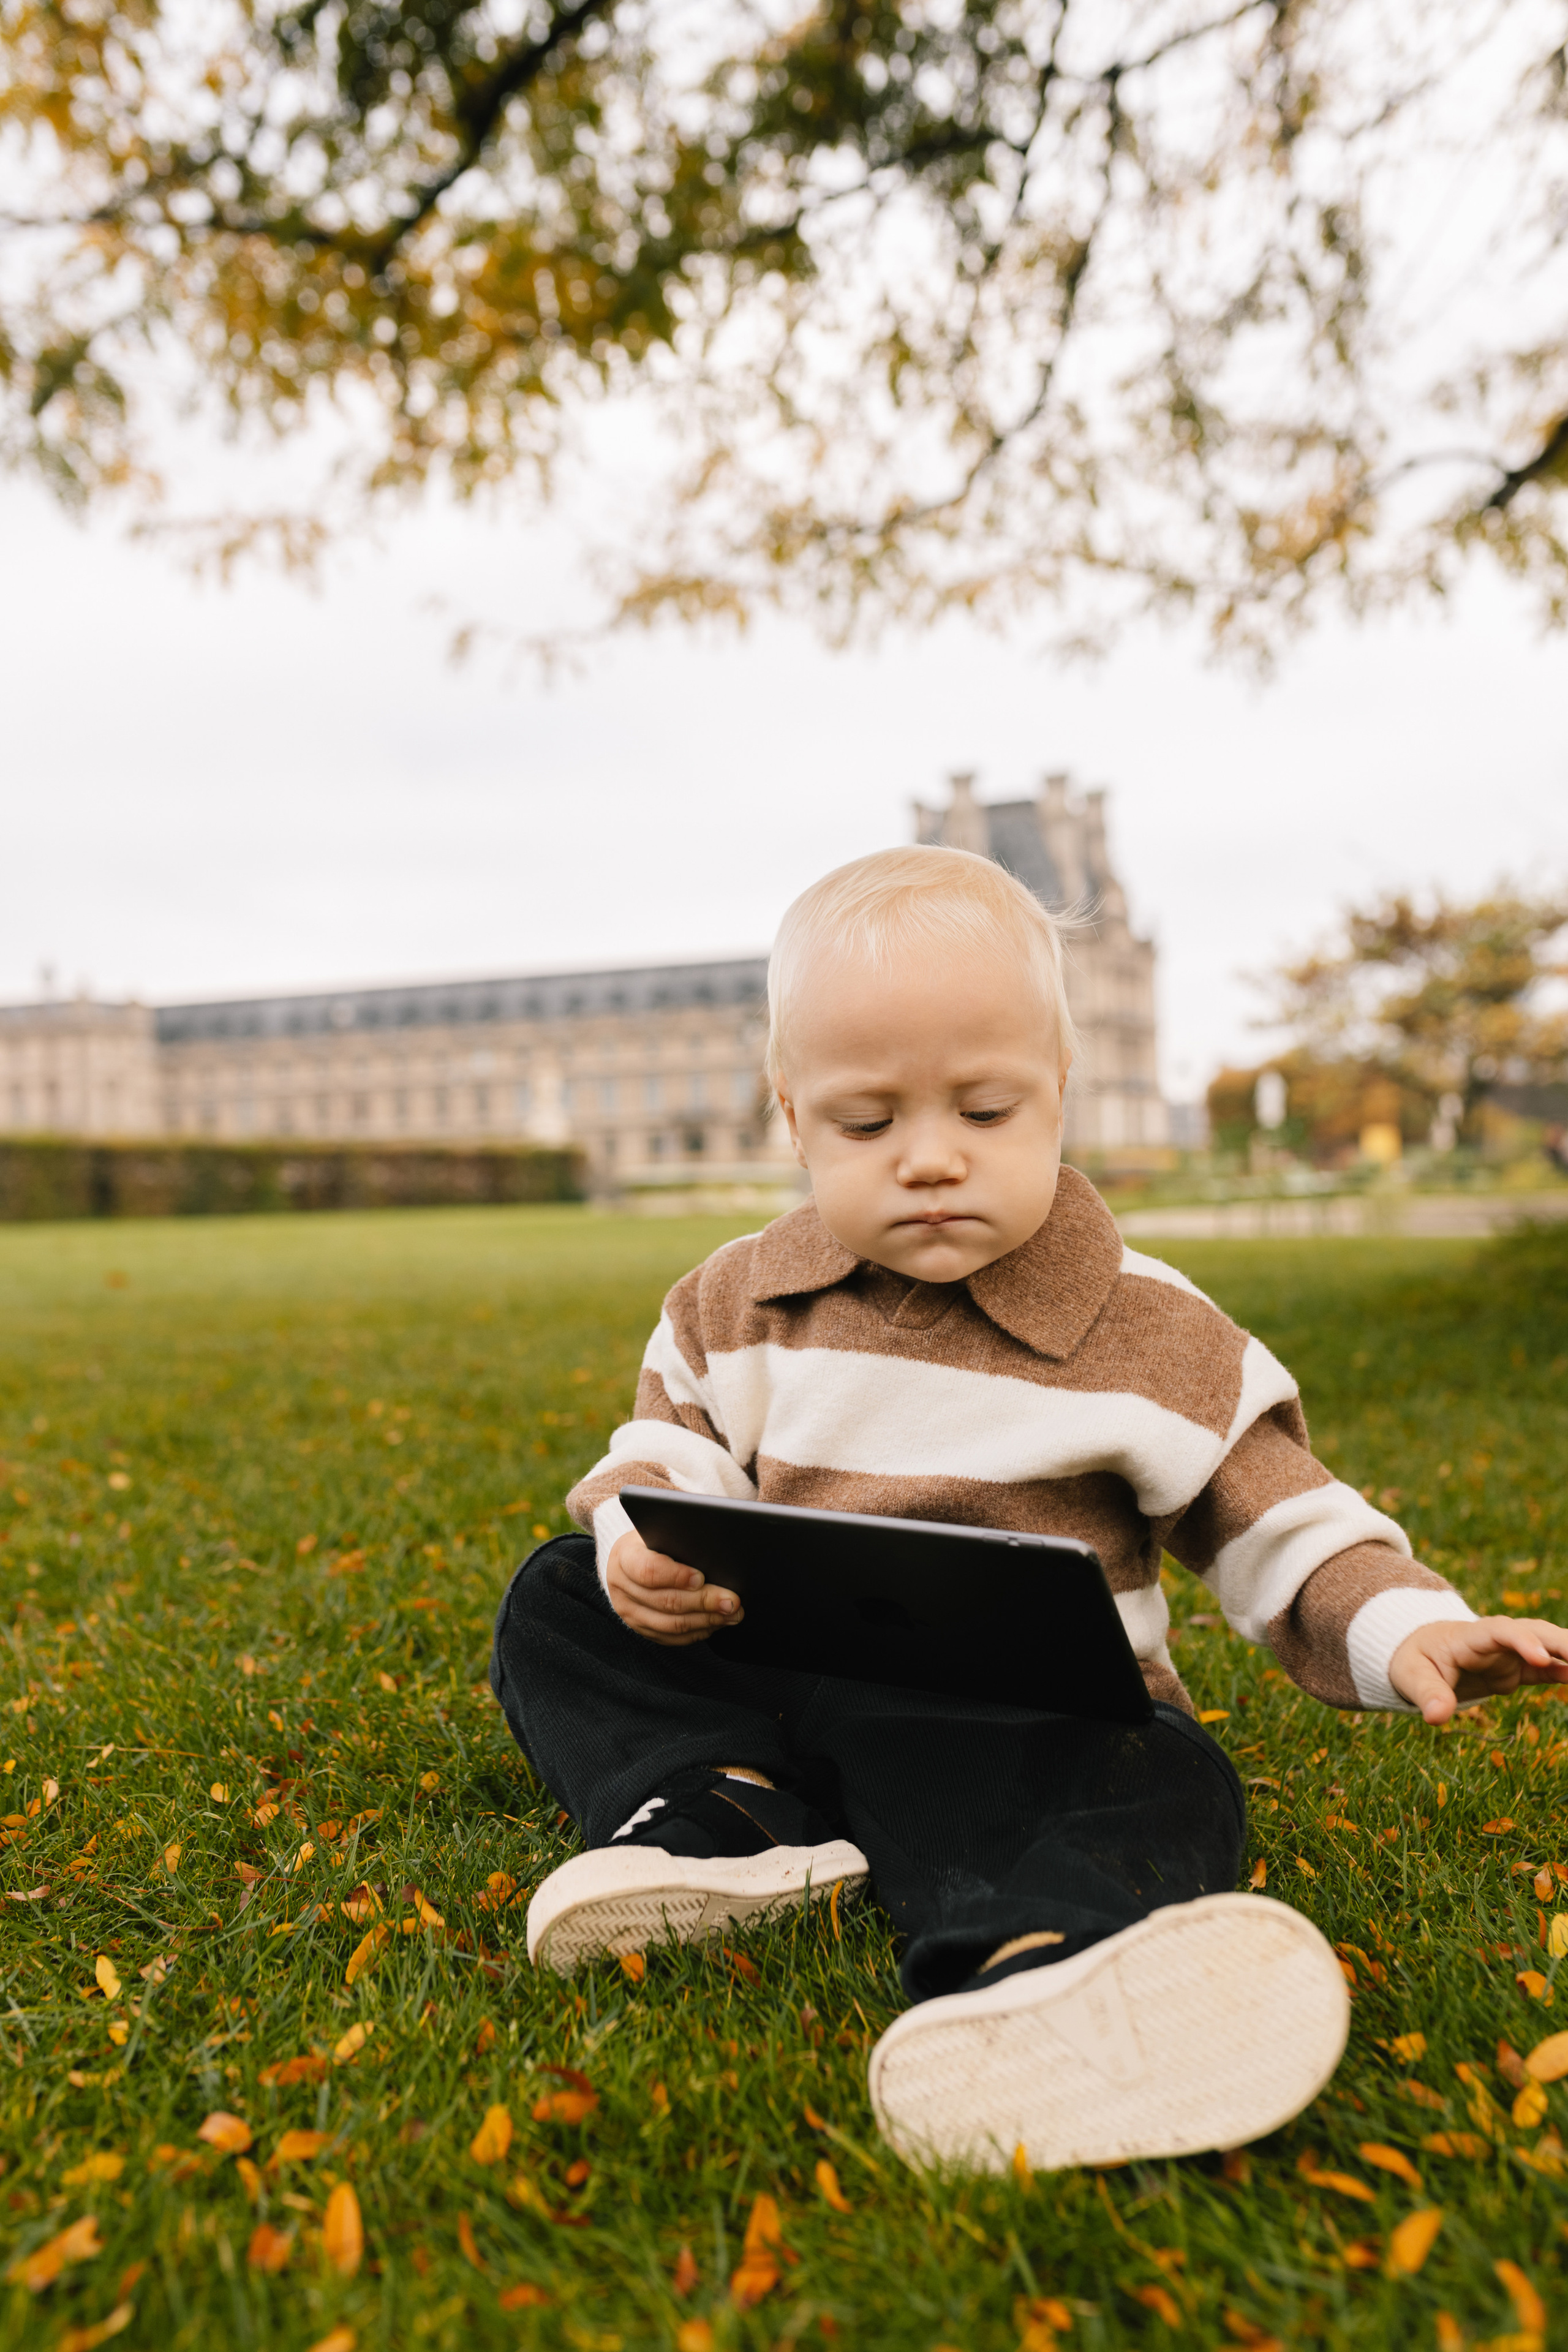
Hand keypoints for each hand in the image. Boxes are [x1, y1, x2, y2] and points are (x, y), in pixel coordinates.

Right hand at [605, 1529, 742, 1646]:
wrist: (627, 1562)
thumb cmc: (651, 1543)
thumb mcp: (658, 1532)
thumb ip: (679, 1540)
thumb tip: (714, 1553)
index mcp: (624, 1557)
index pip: (648, 1570)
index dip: (677, 1576)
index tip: (702, 1577)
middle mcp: (622, 1588)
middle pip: (665, 1601)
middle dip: (703, 1601)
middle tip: (731, 1600)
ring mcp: (630, 1612)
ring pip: (671, 1625)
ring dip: (706, 1621)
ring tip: (731, 1614)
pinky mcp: (641, 1629)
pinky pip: (671, 1638)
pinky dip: (698, 1632)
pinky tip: (716, 1623)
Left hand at [1389, 1616, 1567, 1724]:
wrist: (1422, 1652)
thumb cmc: (1415, 1660)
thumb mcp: (1411, 1677)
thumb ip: (1427, 1694)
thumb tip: (1436, 1718)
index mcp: (1471, 1636)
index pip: (1500, 1631)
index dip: (1522, 1641)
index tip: (1540, 1659)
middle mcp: (1498, 1639)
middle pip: (1536, 1633)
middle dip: (1562, 1644)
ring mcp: (1513, 1653)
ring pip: (1550, 1648)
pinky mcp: (1520, 1669)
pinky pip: (1551, 1670)